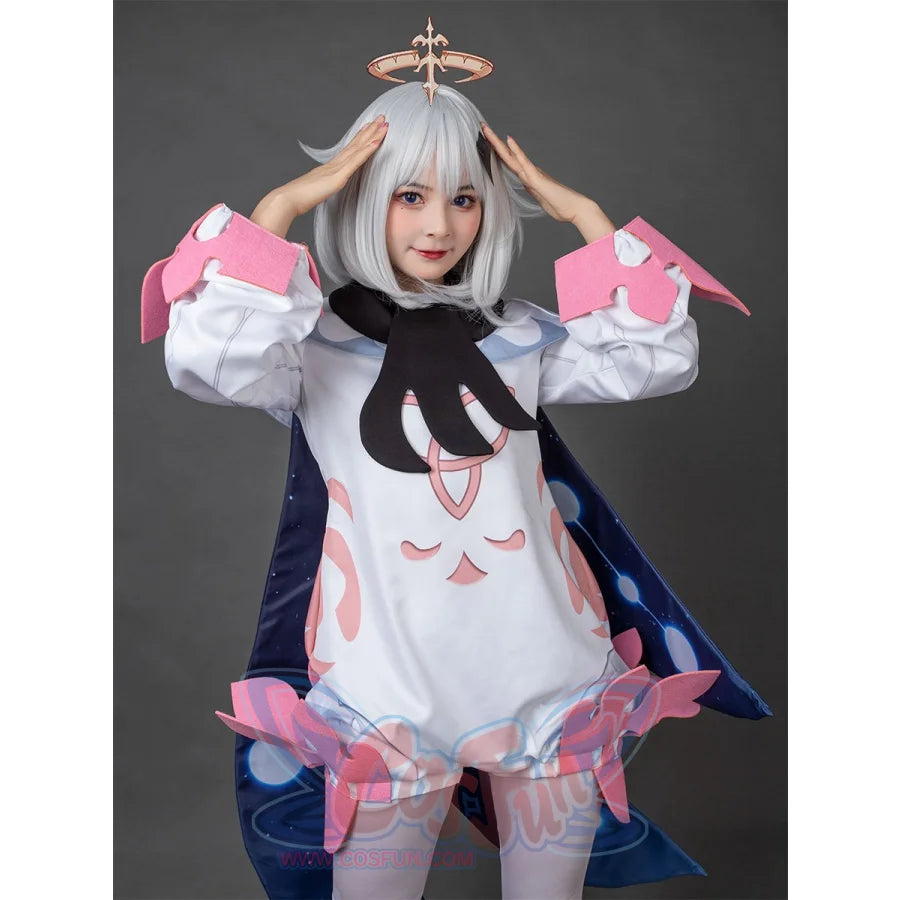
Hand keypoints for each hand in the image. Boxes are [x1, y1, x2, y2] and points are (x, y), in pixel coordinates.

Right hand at [251, 116, 388, 236]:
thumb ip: (321, 189)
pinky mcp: (338, 176)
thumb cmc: (297, 199)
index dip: (360, 139)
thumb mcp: (314, 193)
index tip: (369, 128)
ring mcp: (336, 169)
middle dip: (370, 131)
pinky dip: (367, 151)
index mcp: (329, 169)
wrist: (287, 200)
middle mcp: (334, 165)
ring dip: (372, 135)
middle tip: (381, 118)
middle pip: (355, 145)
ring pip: (358, 148)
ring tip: (384, 123)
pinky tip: (377, 142)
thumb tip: (321, 191)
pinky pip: (356, 161)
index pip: (349, 151)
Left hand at [480, 123, 615, 241]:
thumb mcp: (541, 199)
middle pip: (506, 156)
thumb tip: (527, 185)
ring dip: (498, 143)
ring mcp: (533, 174)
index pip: (508, 163)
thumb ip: (534, 190)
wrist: (575, 209)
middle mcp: (530, 172)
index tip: (485, 142)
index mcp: (529, 178)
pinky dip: (516, 151)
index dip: (496, 152)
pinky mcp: (537, 179)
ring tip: (486, 130)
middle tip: (481, 127)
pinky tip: (508, 140)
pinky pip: (524, 162)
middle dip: (493, 142)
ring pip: (511, 156)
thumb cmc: (560, 206)